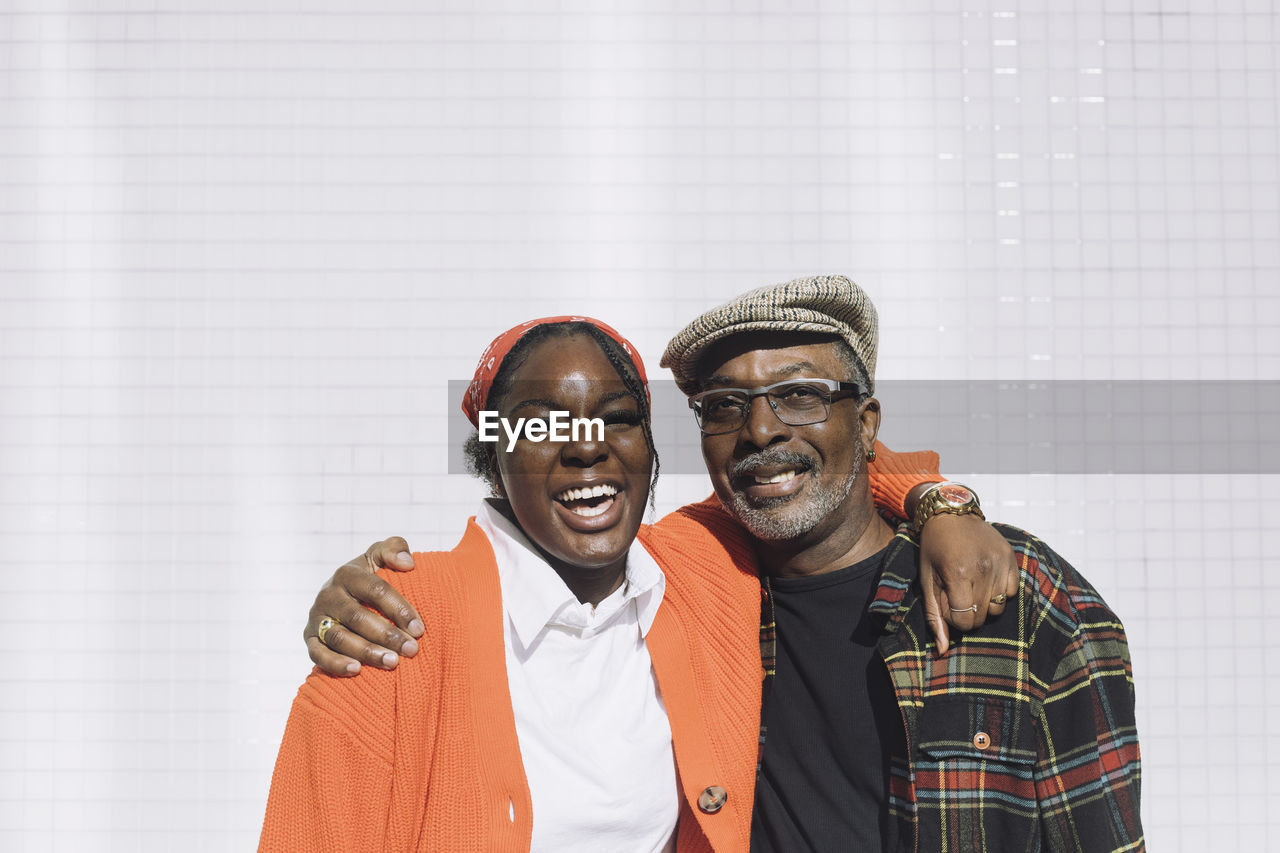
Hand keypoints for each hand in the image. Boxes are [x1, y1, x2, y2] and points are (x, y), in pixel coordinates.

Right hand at [304, 537, 424, 675]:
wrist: (342, 596)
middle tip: (411, 649)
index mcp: (347, 574)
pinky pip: (317, 654)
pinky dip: (335, 663)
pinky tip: (357, 670)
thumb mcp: (379, 557)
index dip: (399, 609)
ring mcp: (317, 617)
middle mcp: (328, 594)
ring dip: (366, 652)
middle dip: (387, 635)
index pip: (375, 590)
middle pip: (358, 617)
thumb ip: (394, 549)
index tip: (419, 629)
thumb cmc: (369, 578)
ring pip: (339, 638)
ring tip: (392, 662)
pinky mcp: (309, 637)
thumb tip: (408, 563)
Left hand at [918, 514, 1018, 654]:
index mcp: (959, 573)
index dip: (953, 619)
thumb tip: (942, 650)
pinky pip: (1012, 592)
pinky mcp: (1011, 557)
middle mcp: (983, 568)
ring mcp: (1000, 562)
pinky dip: (999, 592)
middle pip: (981, 618)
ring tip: (971, 586)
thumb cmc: (933, 549)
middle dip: (967, 612)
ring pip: (998, 608)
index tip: (946, 602)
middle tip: (956, 593)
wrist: (950, 513)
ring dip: (983, 604)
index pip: (964, 621)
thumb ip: (934, 616)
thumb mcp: (926, 580)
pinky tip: (985, 579)